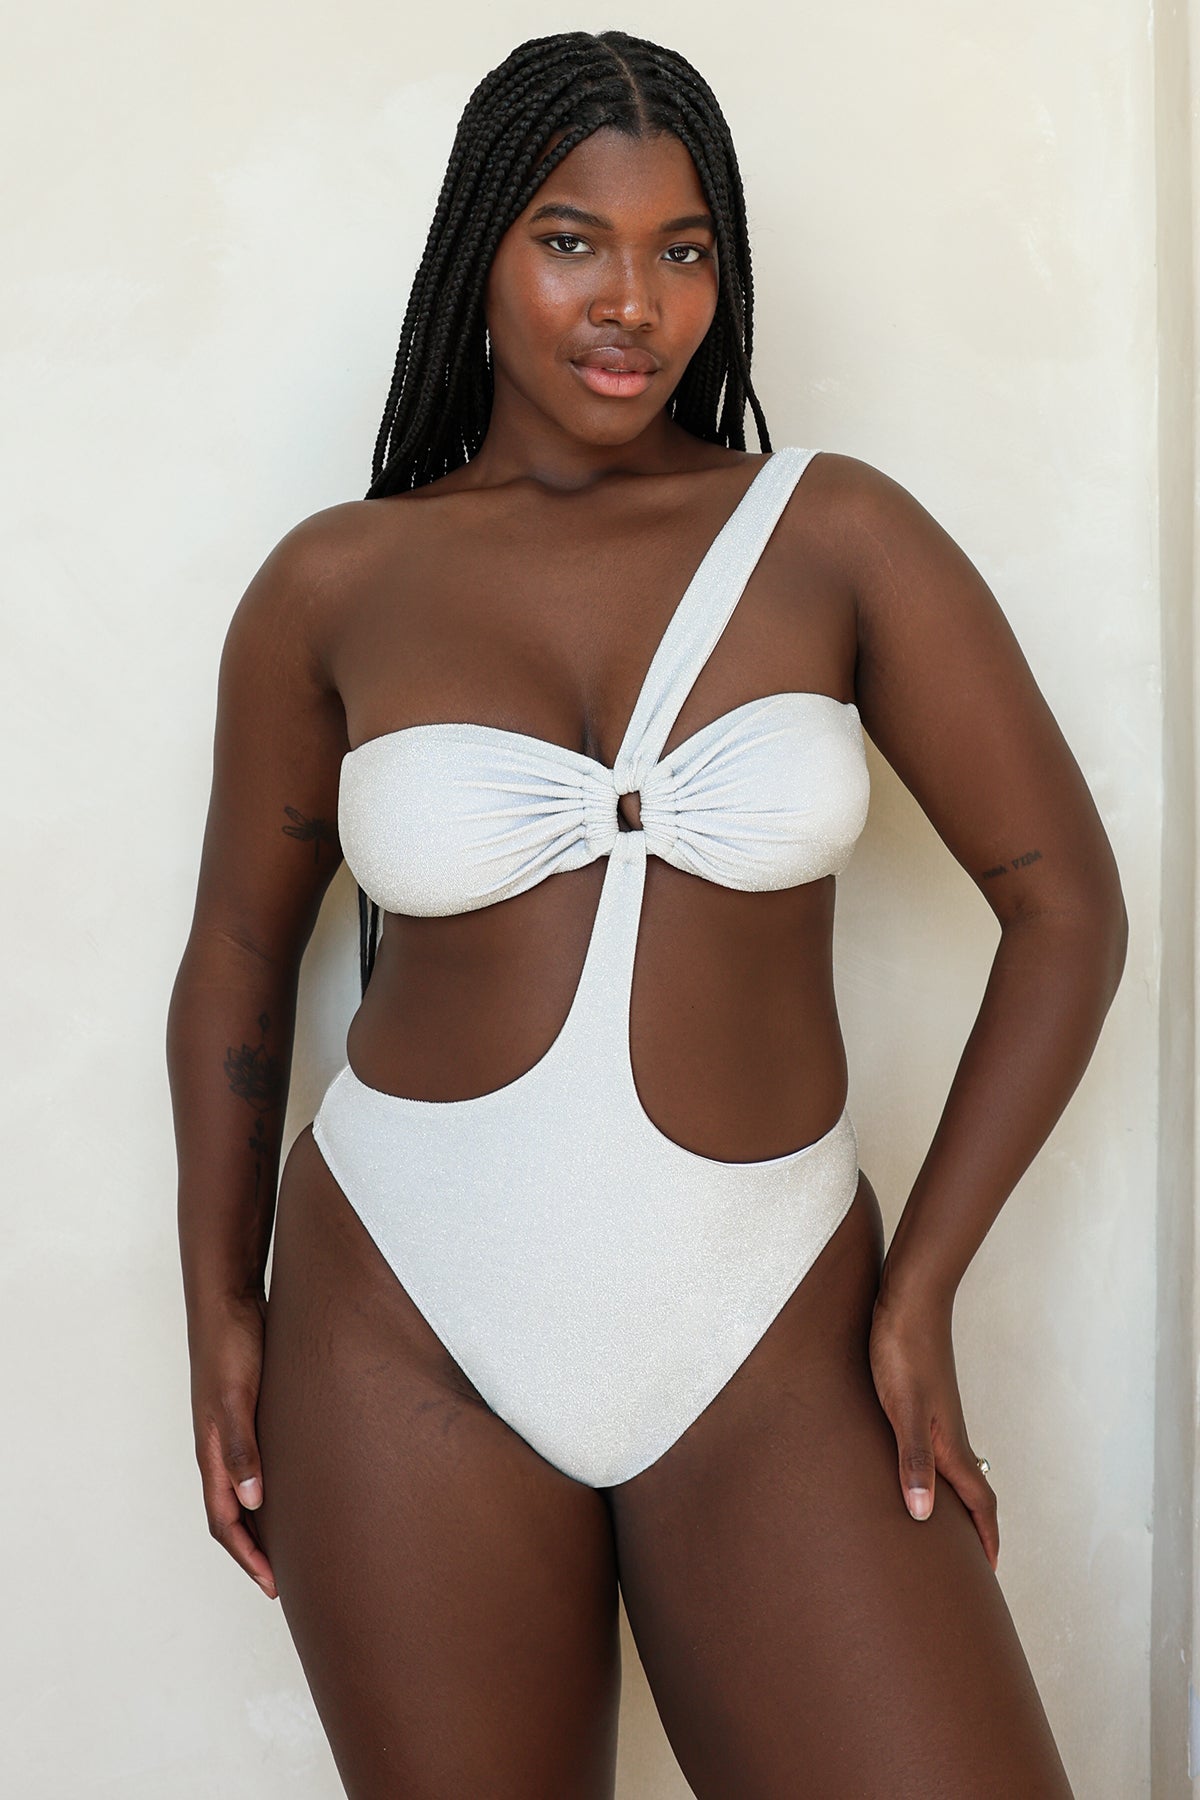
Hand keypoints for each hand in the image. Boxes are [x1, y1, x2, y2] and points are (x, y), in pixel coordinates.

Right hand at [189, 1293, 277, 1598]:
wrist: (228, 1300)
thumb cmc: (232, 1345)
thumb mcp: (236, 1397)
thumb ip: (241, 1447)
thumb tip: (250, 1503)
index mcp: (211, 1452)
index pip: (223, 1522)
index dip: (247, 1558)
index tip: (274, 1587)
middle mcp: (219, 1449)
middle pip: (232, 1515)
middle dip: (256, 1552)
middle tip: (289, 1579)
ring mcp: (232, 1431)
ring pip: (245, 1491)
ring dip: (264, 1522)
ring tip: (296, 1544)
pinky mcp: (249, 1413)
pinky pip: (257, 1465)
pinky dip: (272, 1488)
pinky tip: (299, 1487)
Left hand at [868, 1288, 998, 1570]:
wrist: (909, 1300)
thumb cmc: (903, 1351)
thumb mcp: (902, 1409)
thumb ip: (913, 1460)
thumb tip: (922, 1515)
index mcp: (949, 1443)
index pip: (978, 1503)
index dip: (986, 1539)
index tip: (990, 1573)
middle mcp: (949, 1434)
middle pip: (971, 1492)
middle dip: (974, 1530)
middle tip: (968, 1566)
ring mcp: (938, 1417)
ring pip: (954, 1471)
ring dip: (955, 1502)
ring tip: (940, 1529)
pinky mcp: (922, 1400)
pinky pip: (935, 1450)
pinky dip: (934, 1475)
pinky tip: (912, 1472)